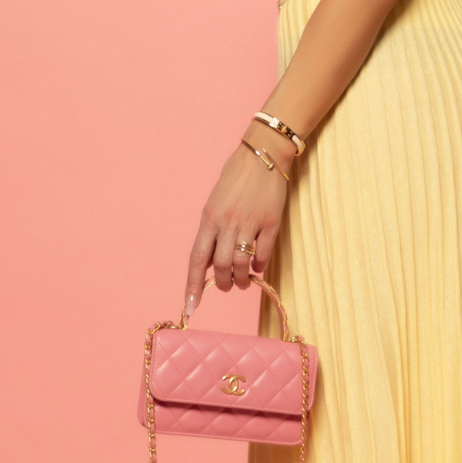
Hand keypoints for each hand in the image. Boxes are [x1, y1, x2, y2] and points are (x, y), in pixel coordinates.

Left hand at [185, 142, 287, 310]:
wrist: (263, 155)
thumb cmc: (236, 177)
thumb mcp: (215, 202)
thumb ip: (212, 231)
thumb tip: (210, 261)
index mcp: (210, 218)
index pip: (197, 258)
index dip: (193, 285)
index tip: (191, 307)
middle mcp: (228, 223)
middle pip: (221, 266)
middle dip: (222, 284)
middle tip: (226, 286)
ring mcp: (250, 224)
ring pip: (242, 265)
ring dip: (241, 279)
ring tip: (242, 282)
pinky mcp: (271, 223)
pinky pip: (262, 254)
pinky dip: (258, 266)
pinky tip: (257, 266)